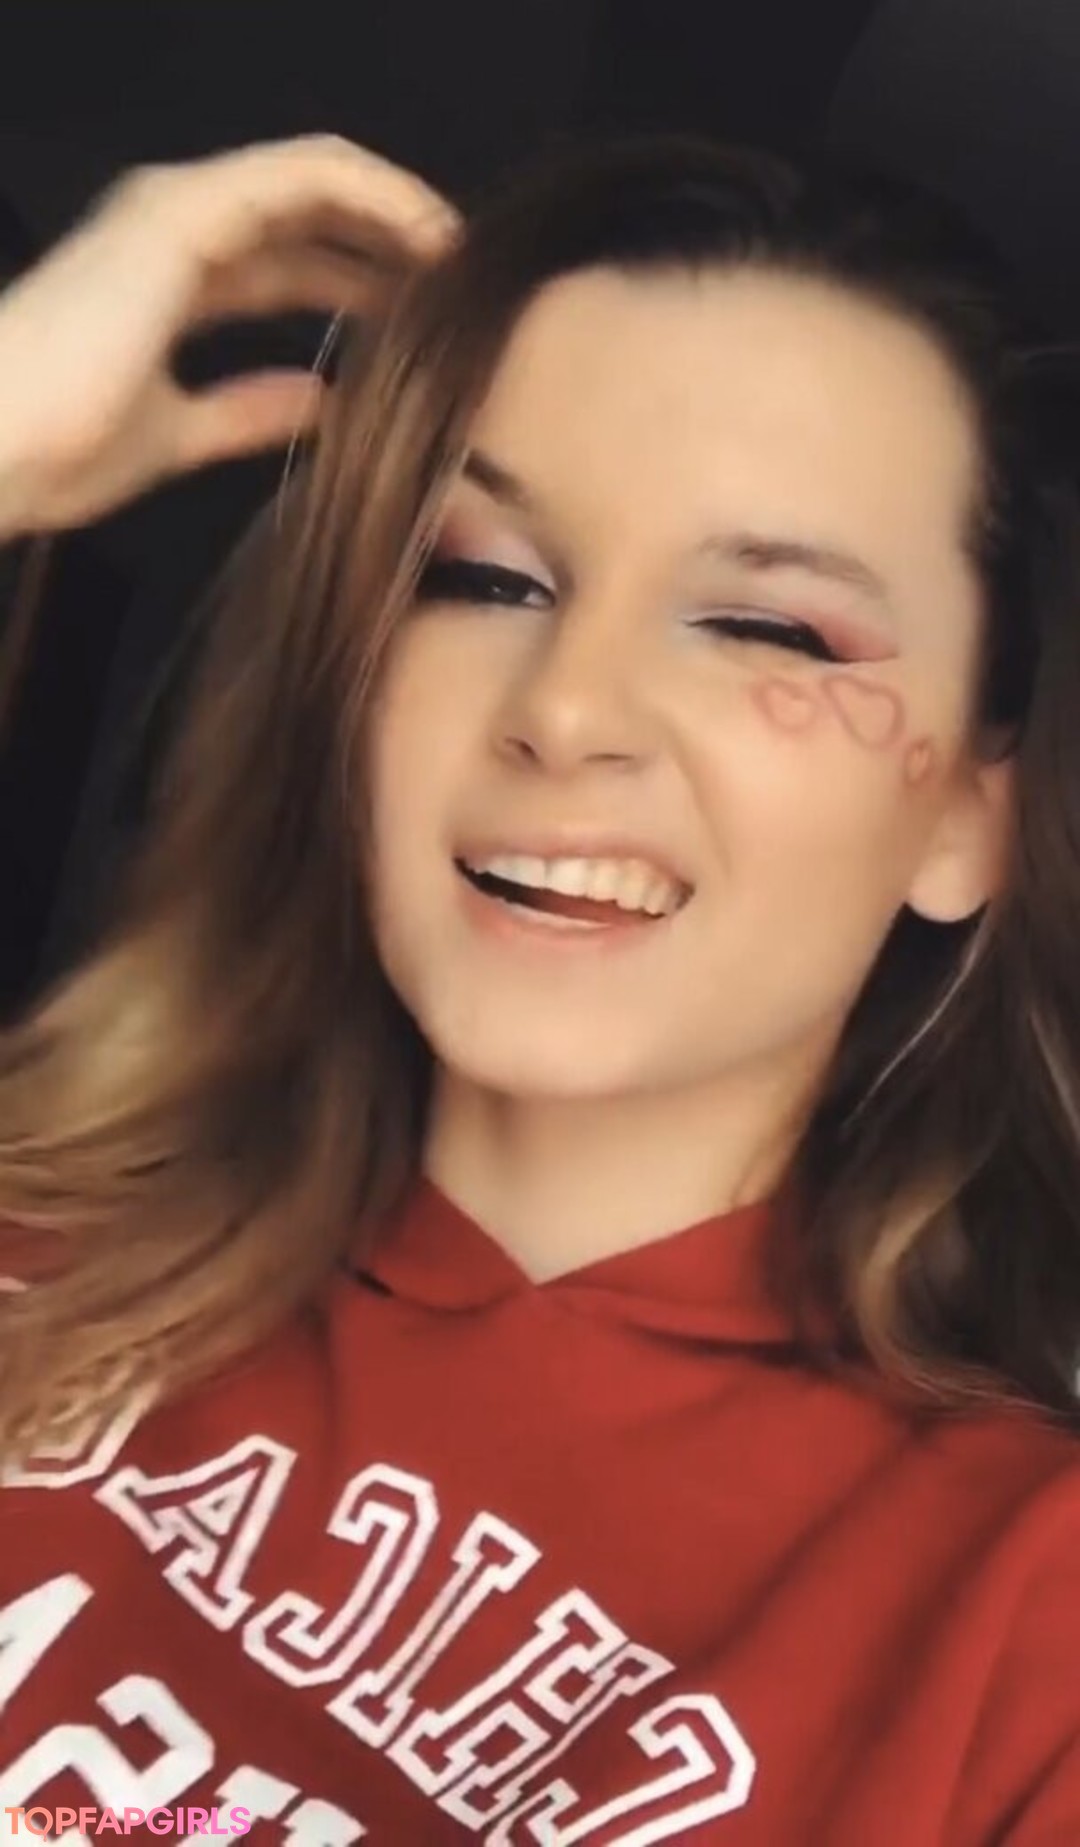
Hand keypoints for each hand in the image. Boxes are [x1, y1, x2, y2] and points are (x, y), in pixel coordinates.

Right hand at [0, 134, 458, 535]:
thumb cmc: (58, 446)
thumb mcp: (180, 433)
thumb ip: (247, 411)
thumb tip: (318, 404)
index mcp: (171, 279)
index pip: (286, 264)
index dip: (361, 283)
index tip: (428, 322)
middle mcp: (175, 231)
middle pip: (307, 217)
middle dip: (390, 243)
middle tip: (463, 285)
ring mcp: (177, 211)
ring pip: (315, 180)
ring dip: (395, 209)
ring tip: (460, 252)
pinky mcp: (184, 209)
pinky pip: (304, 176)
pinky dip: (373, 196)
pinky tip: (425, 234)